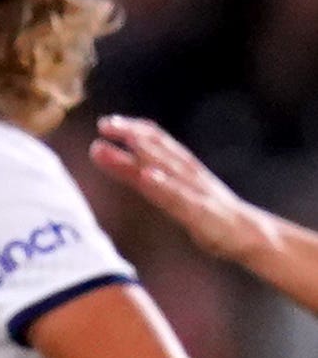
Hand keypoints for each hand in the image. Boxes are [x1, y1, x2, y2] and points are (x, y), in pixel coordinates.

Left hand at [92, 114, 267, 265]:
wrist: (250, 235)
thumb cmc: (207, 212)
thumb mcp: (168, 191)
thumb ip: (135, 174)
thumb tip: (107, 156)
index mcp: (184, 169)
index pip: (160, 142)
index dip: (135, 130)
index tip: (106, 122)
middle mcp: (191, 175)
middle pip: (162, 150)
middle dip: (135, 134)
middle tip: (106, 123)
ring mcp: (199, 192)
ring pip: (173, 168)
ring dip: (151, 153)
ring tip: (131, 139)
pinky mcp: (203, 213)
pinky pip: (183, 198)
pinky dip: (166, 186)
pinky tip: (149, 176)